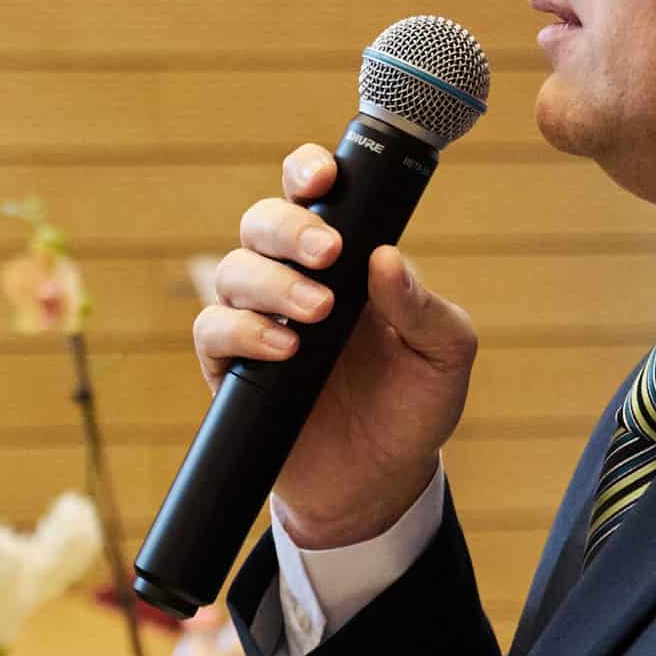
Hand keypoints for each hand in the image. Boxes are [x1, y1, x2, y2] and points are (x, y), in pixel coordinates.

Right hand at [191, 144, 477, 549]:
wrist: (379, 483)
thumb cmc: (412, 406)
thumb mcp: (442, 355)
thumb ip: (422, 306)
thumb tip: (386, 257)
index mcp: (345, 260)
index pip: (312, 196)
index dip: (307, 172)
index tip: (324, 177)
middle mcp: (293, 279)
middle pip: (262, 222)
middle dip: (289, 228)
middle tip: (329, 255)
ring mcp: (257, 321)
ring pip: (233, 270)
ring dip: (273, 282)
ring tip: (318, 314)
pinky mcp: (231, 368)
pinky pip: (213, 330)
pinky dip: (244, 331)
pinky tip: (284, 349)